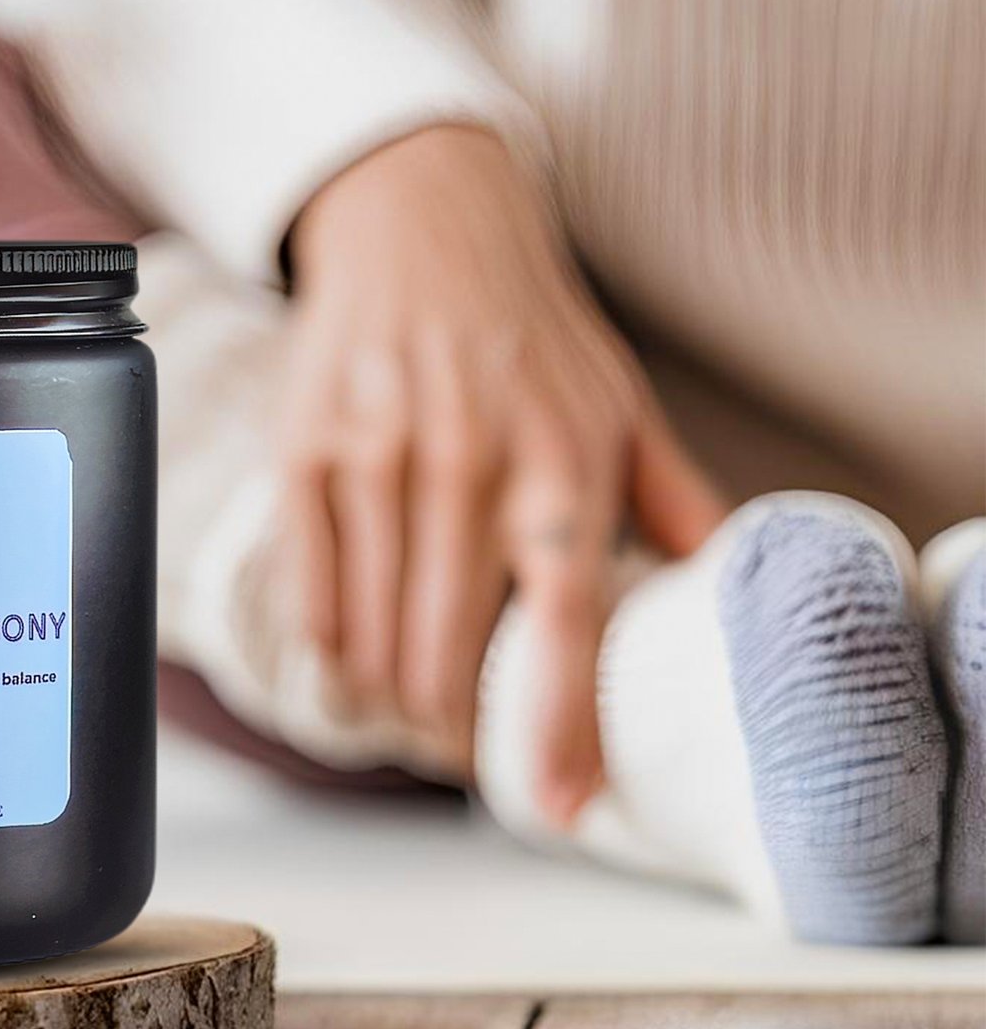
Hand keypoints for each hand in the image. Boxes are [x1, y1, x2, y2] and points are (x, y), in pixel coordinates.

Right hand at [282, 124, 725, 821]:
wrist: (421, 222)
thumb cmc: (528, 329)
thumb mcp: (619, 403)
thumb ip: (673, 503)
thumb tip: (721, 590)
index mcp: (562, 463)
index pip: (565, 624)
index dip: (560, 729)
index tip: (558, 806)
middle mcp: (468, 464)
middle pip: (449, 654)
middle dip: (453, 730)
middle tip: (461, 749)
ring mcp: (377, 459)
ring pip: (374, 638)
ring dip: (392, 700)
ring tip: (410, 710)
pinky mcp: (306, 454)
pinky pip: (313, 595)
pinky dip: (336, 649)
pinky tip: (355, 658)